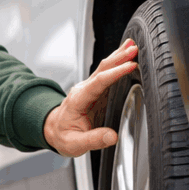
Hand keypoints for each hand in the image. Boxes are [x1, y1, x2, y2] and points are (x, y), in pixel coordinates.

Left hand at [42, 38, 139, 157]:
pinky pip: (107, 72)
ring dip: (118, 56)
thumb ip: (93, 140)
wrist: (54, 130)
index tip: (129, 66)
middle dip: (118, 58)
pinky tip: (124, 53)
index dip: (115, 73)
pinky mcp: (95, 90)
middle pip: (102, 69)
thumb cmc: (63, 135)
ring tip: (132, 45)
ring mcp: (89, 87)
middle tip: (134, 49)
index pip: (98, 82)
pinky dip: (117, 62)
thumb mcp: (74, 144)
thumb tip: (112, 136)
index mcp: (78, 100)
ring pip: (104, 67)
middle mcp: (83, 90)